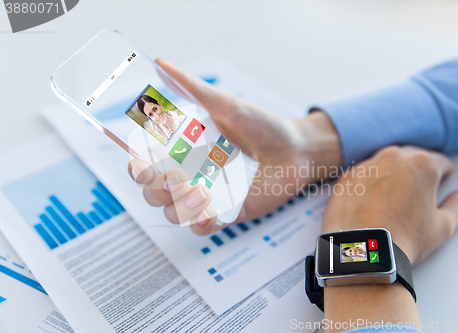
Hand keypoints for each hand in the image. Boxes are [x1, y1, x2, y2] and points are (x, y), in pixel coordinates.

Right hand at [128, 58, 340, 234]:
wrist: (296, 149)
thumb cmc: (262, 125)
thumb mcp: (226, 105)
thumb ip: (193, 89)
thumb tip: (161, 64)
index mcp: (185, 151)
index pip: (147, 164)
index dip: (137, 167)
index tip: (139, 161)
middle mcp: (191, 175)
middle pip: (154, 192)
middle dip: (156, 188)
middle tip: (174, 176)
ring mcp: (207, 197)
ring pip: (173, 213)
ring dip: (179, 206)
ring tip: (200, 191)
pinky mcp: (227, 214)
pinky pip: (203, 228)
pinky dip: (200, 223)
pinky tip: (209, 212)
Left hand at [322, 145, 457, 263]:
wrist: (363, 251)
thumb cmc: (404, 239)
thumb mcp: (443, 226)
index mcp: (422, 164)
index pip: (440, 162)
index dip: (443, 176)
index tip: (439, 187)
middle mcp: (393, 157)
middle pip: (411, 158)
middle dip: (416, 173)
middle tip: (415, 197)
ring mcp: (367, 165)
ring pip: (385, 164)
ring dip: (391, 176)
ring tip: (391, 202)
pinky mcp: (347, 177)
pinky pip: (363, 175)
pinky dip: (369, 185)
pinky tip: (371, 204)